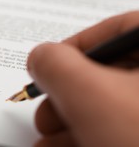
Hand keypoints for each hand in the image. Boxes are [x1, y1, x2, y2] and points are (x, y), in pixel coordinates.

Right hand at [27, 11, 138, 146]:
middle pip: (113, 73)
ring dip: (76, 123)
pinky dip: (96, 136)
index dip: (70, 50)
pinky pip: (126, 127)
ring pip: (118, 106)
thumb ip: (54, 64)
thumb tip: (40, 59)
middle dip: (68, 98)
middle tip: (47, 116)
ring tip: (48, 144)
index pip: (115, 30)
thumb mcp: (90, 94)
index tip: (45, 72)